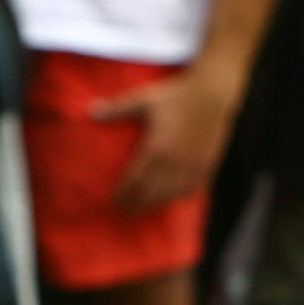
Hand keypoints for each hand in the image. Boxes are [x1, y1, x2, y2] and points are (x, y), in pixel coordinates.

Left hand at [92, 62, 240, 211]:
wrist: (212, 93)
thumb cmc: (176, 95)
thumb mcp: (144, 99)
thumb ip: (118, 109)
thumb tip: (91, 111)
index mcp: (155, 149)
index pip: (134, 181)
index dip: (123, 194)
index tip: (114, 201)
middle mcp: (172, 163)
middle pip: (150, 193)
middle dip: (136, 204)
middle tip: (125, 211)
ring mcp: (190, 166)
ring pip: (170, 195)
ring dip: (155, 204)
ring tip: (144, 208)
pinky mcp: (206, 165)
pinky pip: (190, 189)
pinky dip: (177, 197)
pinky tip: (171, 197)